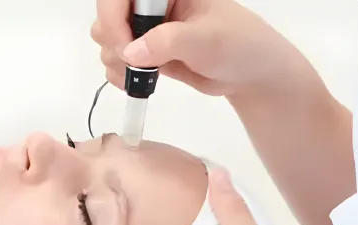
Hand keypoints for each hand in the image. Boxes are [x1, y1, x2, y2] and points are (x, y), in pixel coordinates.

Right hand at [93, 0, 307, 96]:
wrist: (250, 74)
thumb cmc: (238, 45)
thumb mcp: (206, 39)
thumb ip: (168, 41)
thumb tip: (130, 53)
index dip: (113, 18)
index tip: (126, 46)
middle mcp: (153, 6)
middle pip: (107, 17)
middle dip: (115, 43)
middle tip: (139, 64)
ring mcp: (148, 30)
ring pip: (107, 41)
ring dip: (116, 62)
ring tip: (144, 75)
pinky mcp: (147, 53)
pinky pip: (117, 61)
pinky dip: (120, 75)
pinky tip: (137, 83)